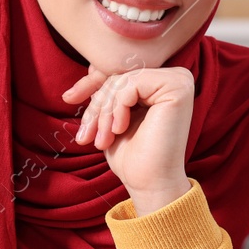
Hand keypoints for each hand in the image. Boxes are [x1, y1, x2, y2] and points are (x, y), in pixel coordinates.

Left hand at [62, 65, 194, 215]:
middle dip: (97, 106)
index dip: (91, 86)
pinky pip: (131, 84)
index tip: (68, 98)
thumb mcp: (112, 116)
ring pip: (122, 81)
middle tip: (88, 136)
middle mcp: (175, 77)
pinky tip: (120, 129)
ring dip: (104, 112)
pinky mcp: (178, 86)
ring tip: (102, 139)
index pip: (118, 74)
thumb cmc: (132, 155)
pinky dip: (117, 108)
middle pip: (118, 76)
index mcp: (161, 83)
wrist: (150, 184)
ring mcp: (180, 80)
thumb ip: (108, 90)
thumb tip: (91, 65)